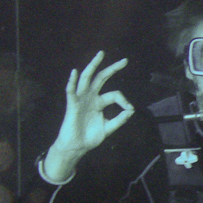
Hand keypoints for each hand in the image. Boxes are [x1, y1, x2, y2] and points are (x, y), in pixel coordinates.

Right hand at [43, 51, 133, 181]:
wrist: (77, 147)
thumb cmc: (90, 137)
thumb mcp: (109, 128)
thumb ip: (120, 119)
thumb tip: (131, 110)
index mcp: (100, 102)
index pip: (115, 94)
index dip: (124, 100)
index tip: (129, 109)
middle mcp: (91, 97)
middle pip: (101, 78)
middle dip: (112, 68)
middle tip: (125, 60)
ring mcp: (81, 99)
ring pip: (87, 79)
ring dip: (93, 66)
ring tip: (100, 55)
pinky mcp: (72, 105)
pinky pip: (71, 92)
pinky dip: (72, 82)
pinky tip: (75, 72)